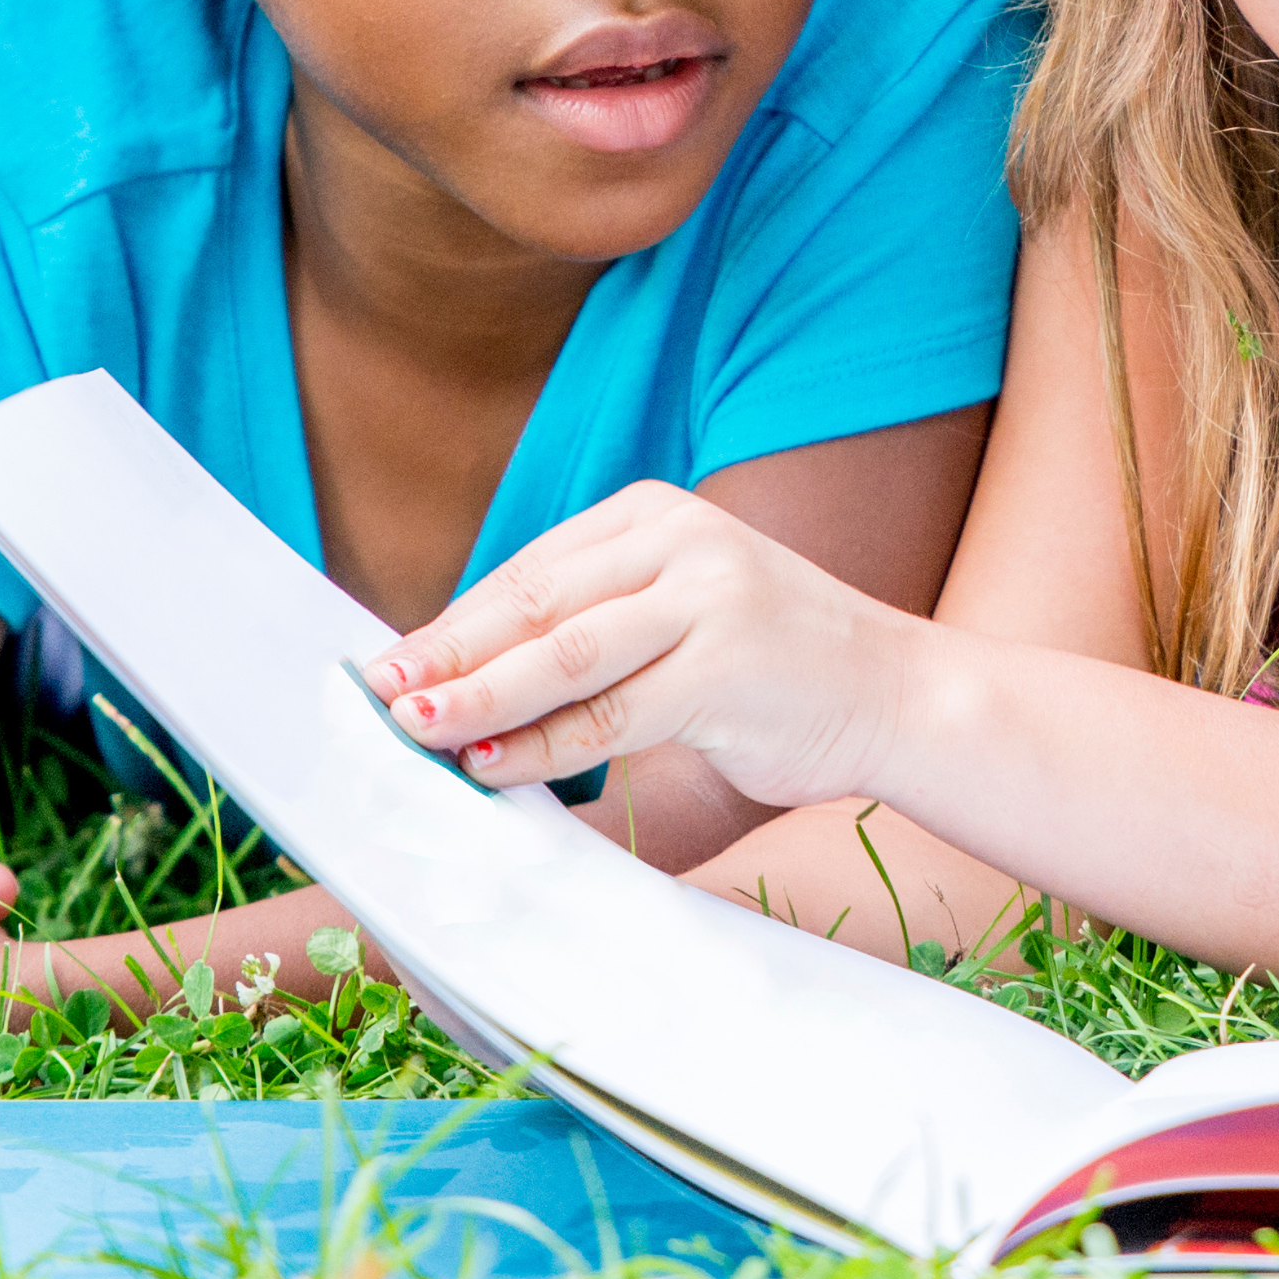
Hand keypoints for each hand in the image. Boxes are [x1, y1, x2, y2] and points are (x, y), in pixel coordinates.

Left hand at [358, 484, 916, 809]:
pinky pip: (610, 713)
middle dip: (448, 653)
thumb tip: (467, 674)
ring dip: (477, 697)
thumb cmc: (777, 668)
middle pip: (536, 602)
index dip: (455, 621)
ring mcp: (709, 598)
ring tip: (415, 727)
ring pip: (563, 655)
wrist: (901, 697)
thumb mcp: (680, 616)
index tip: (390, 664)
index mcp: (659, 513)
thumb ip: (593, 628)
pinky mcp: (727, 665)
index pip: (532, 568)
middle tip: (377, 694)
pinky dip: (542, 745)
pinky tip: (492, 764)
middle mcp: (682, 539)